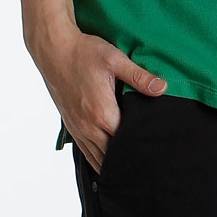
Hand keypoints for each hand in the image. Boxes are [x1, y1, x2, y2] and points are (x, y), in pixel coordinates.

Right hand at [28, 22, 167, 173]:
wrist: (54, 50)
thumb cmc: (83, 53)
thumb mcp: (115, 59)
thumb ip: (139, 76)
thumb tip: (162, 88)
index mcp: (102, 113)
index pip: (127, 142)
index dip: (142, 144)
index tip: (155, 145)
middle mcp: (88, 127)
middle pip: (113, 156)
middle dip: (130, 157)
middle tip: (148, 159)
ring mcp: (78, 128)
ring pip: (98, 158)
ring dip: (114, 162)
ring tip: (132, 166)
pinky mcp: (71, 126)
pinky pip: (86, 152)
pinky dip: (98, 159)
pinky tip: (109, 161)